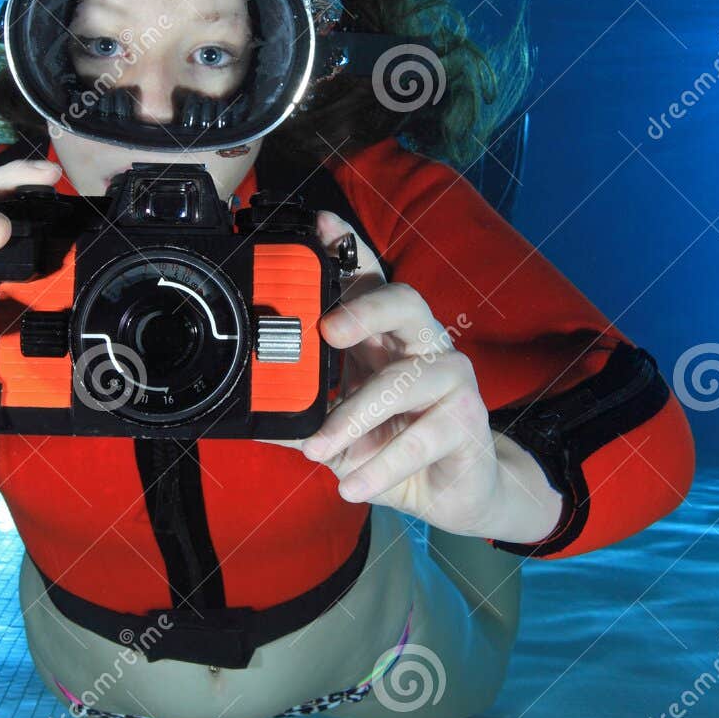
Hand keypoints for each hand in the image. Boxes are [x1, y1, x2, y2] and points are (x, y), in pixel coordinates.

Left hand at [259, 210, 502, 535]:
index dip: (349, 247)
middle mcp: (420, 345)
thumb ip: (299, 417)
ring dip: (355, 417)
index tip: (321, 224)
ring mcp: (450, 378)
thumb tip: (250, 413)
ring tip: (318, 450)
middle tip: (328, 330)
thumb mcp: (337, 432)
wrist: (452, 493)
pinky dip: (381, 464)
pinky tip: (353, 485)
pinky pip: (420, 438)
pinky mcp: (468, 420)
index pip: (369, 280)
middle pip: (403, 300)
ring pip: (404, 381)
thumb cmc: (390, 446)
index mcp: (385, 336)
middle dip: (366, 307)